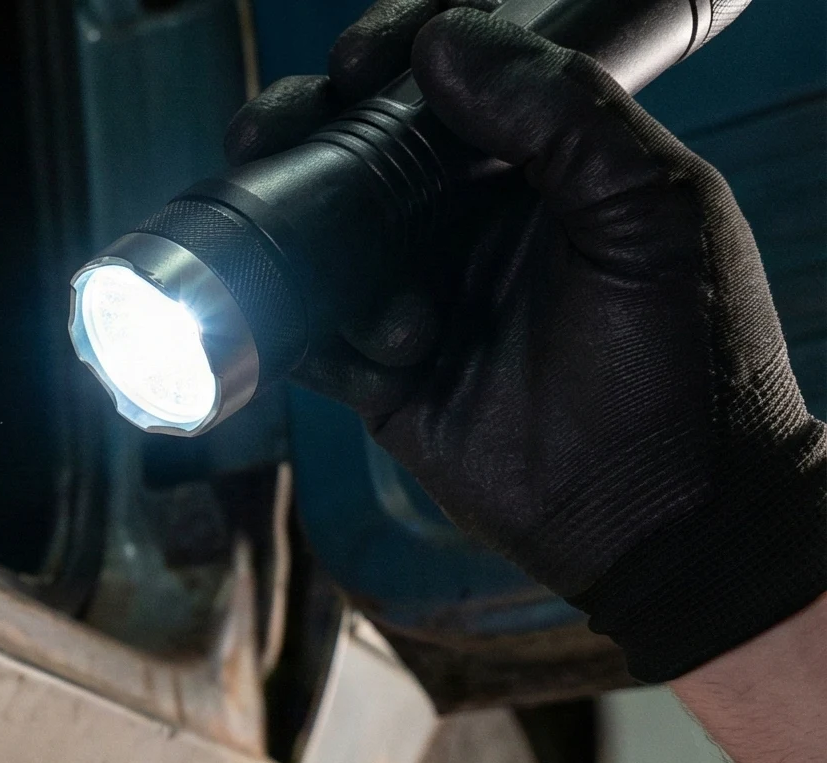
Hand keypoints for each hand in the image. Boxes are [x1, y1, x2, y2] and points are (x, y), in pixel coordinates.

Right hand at [232, 0, 826, 681]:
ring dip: (301, 239)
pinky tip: (384, 359)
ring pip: (316, 236)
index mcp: (538, 161)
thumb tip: (442, 41)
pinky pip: (310, 336)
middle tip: (272, 142)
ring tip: (338, 273)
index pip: (446, 74)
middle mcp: (465, 219)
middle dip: (302, 135)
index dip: (388, 53)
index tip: (356, 64)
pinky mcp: (379, 379)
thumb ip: (564, 115)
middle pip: (353, 145)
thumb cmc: (689, 357)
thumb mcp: (651, 211)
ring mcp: (415, 295)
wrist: (670, 517)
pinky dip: (314, 336)